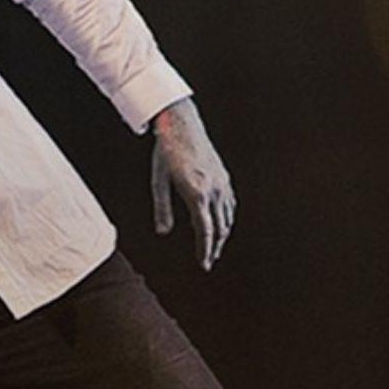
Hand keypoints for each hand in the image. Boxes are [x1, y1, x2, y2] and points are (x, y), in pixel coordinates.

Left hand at [150, 97, 235, 270]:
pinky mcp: (224, 176)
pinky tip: (221, 223)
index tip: (204, 264)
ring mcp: (222, 182)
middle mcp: (213, 189)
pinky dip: (227, 218)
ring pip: (227, 216)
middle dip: (214, 247)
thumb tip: (162, 232)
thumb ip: (161, 208)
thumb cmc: (166, 152)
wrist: (182, 124)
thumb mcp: (158, 181)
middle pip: (219, 228)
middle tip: (208, 261)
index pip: (205, 230)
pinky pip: (230, 203)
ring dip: (222, 234)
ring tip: (214, 246)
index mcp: (197, 192)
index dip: (205, 250)